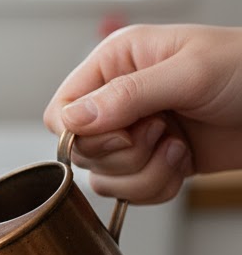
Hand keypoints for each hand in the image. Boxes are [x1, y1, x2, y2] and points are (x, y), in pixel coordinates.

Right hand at [43, 24, 241, 202]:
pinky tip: (183, 162)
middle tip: (161, 132)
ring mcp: (136, 132)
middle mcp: (118, 98)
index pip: (62, 109)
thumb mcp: (190, 73)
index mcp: (117, 62)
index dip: (83, 132)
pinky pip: (129, 192)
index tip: (125, 130)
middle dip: (123, 154)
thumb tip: (74, 118)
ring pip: (103, 177)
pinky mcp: (152, 161)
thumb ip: (127, 95)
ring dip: (143, 174)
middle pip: (80, 149)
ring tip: (177, 147)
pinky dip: (156, 188)